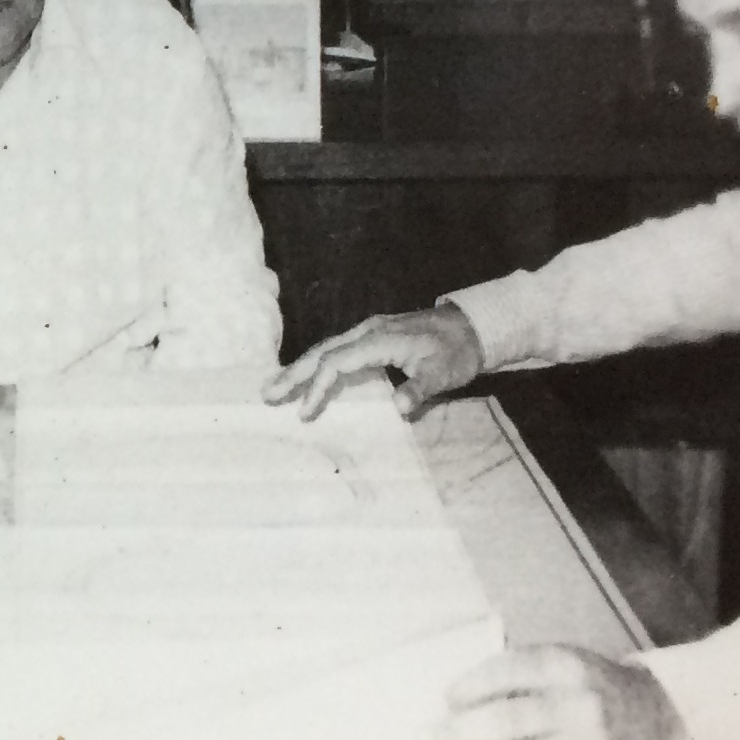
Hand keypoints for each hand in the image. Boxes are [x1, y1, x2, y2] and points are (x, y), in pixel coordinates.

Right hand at [262, 306, 484, 420]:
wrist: (473, 326)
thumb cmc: (458, 352)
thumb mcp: (444, 373)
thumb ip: (419, 389)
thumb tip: (399, 406)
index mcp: (379, 339)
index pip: (337, 363)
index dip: (318, 388)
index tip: (305, 413)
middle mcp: (367, 331)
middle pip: (322, 352)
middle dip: (293, 374)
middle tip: (266, 394)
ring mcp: (368, 332)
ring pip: (325, 349)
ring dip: (300, 369)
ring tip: (275, 387)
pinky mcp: (372, 337)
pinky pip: (336, 350)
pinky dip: (316, 365)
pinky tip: (306, 377)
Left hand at [422, 644, 687, 739]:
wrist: (663, 724)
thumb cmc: (593, 692)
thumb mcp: (563, 667)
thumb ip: (517, 678)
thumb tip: (452, 707)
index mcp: (567, 666)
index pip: (507, 672)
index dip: (469, 688)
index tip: (443, 702)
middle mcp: (580, 706)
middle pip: (505, 723)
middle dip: (455, 737)